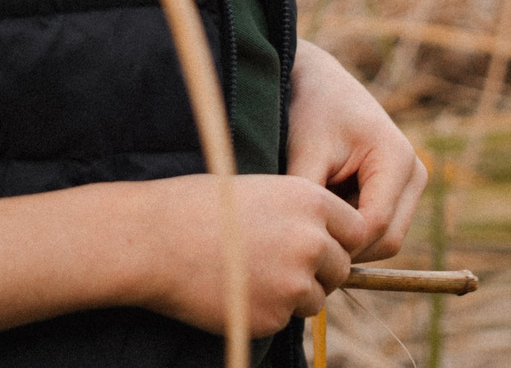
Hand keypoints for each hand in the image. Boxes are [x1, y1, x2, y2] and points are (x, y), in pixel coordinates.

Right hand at [133, 173, 360, 336]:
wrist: (154, 239)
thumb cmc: (199, 206)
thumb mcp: (262, 191)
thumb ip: (301, 215)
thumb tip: (330, 241)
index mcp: (311, 201)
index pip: (356, 229)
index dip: (336, 240)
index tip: (314, 243)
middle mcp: (311, 241)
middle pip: (342, 268)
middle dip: (319, 271)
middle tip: (278, 264)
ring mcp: (294, 282)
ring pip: (316, 298)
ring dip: (293, 294)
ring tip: (249, 274)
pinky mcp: (273, 316)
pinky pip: (285, 319)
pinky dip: (266, 310)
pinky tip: (235, 290)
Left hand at [286, 41, 426, 260]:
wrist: (319, 85)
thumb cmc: (310, 112)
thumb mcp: (306, 152)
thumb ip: (311, 198)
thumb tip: (308, 244)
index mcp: (398, 159)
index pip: (376, 225)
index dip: (340, 242)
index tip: (303, 243)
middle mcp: (414, 173)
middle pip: (388, 240)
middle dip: (348, 247)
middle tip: (307, 245)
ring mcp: (411, 184)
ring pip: (386, 239)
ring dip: (350, 239)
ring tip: (314, 222)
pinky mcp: (400, 191)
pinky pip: (381, 229)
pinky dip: (352, 229)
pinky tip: (324, 214)